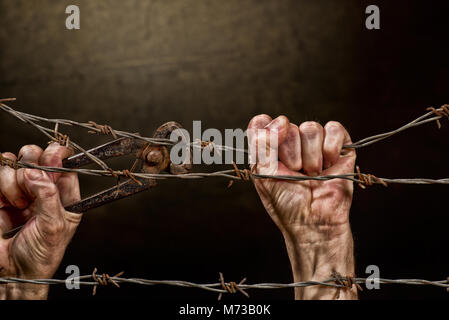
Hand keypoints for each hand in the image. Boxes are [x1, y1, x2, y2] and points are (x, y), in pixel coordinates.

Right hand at [0, 143, 81, 299]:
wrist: (14, 272)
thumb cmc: (41, 254)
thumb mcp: (53, 227)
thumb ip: (48, 197)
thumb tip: (35, 171)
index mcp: (66, 195)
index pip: (65, 164)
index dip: (58, 155)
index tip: (51, 157)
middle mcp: (45, 188)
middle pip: (39, 156)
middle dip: (33, 163)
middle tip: (31, 182)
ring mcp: (22, 189)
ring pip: (17, 161)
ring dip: (16, 178)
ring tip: (19, 202)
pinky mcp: (1, 193)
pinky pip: (0, 171)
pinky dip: (2, 183)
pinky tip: (8, 201)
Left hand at [248, 115, 356, 298]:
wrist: (313, 222)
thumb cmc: (286, 202)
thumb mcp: (263, 173)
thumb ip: (261, 143)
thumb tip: (278, 121)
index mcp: (270, 149)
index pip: (263, 123)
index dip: (266, 130)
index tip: (271, 148)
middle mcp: (292, 144)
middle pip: (288, 126)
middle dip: (290, 153)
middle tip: (296, 174)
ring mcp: (316, 145)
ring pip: (311, 128)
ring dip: (310, 156)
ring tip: (313, 174)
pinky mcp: (340, 148)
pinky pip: (334, 129)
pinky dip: (331, 147)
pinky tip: (329, 165)